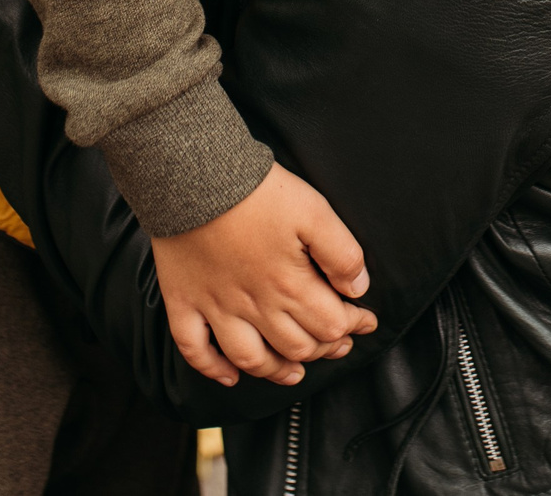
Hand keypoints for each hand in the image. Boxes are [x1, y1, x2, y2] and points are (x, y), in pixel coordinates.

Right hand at [150, 163, 375, 386]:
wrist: (193, 175)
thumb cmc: (256, 191)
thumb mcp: (314, 211)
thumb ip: (341, 253)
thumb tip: (357, 288)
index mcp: (288, 285)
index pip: (331, 324)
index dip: (354, 325)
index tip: (366, 320)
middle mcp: (253, 306)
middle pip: (296, 346)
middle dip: (324, 349)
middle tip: (338, 343)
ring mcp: (215, 307)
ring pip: (251, 359)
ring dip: (277, 371)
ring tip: (296, 372)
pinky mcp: (184, 301)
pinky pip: (194, 349)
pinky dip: (212, 368)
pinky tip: (230, 376)